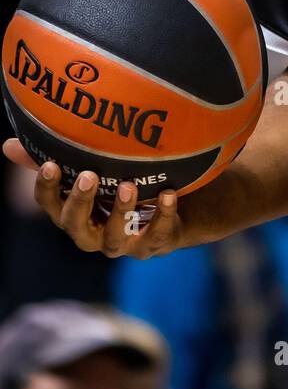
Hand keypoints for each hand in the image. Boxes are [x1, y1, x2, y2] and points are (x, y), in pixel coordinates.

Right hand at [3, 137, 186, 259]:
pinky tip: (169, 194)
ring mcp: (123, 243)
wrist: (169, 209)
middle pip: (76, 226)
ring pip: (115, 237)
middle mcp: (93, 234)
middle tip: (89, 176)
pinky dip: (164, 215)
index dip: (47, 188)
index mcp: (72, 215)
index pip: (50, 205)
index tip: (50, 164)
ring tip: (128, 185)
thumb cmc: (117, 189)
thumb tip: (7, 145)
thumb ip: (56, 158)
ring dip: (120, 212)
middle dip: (80, 202)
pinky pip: (158, 234)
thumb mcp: (90, 172)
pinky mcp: (154, 243)